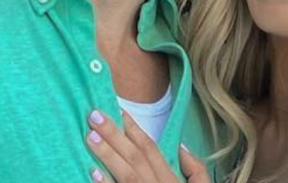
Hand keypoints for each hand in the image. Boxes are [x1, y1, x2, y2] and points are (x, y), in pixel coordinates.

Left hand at [85, 110, 208, 182]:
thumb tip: (182, 148)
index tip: (119, 112)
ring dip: (108, 155)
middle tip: (94, 115)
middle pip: (135, 157)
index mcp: (172, 182)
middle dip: (115, 135)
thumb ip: (197, 173)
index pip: (152, 150)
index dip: (135, 131)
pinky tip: (92, 174)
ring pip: (126, 175)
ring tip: (90, 137)